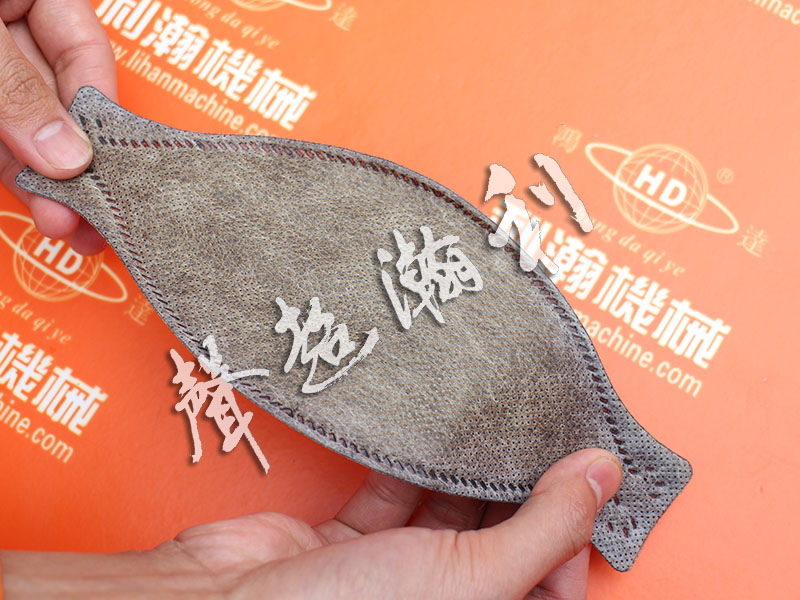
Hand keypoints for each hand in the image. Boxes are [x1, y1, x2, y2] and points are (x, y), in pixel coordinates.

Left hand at [0, 0, 116, 254]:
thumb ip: (15, 91)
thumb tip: (68, 158)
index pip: (86, 50)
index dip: (94, 112)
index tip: (94, 166)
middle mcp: (10, 20)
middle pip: (54, 95)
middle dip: (65, 158)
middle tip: (84, 216)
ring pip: (18, 119)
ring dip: (36, 172)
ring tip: (59, 222)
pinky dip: (3, 162)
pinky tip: (24, 194)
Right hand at [1, 448, 621, 599]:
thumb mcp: (473, 576)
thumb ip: (545, 527)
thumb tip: (606, 473)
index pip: (555, 581)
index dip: (576, 529)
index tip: (588, 469)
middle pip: (503, 539)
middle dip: (523, 484)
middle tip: (545, 425)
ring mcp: (394, 571)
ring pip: (449, 509)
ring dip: (470, 467)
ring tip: (498, 416)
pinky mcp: (350, 539)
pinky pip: (394, 493)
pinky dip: (413, 463)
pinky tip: (433, 429)